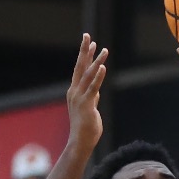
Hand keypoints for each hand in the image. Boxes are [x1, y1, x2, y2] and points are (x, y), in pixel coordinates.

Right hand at [68, 34, 108, 149]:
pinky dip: (98, 77)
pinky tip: (103, 67)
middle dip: (84, 51)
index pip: (79, 69)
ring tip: (104, 50)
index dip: (84, 55)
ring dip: (96, 62)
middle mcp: (74, 92)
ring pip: (88, 75)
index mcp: (74, 91)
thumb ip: (92, 98)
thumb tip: (97, 91)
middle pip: (80, 67)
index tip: (89, 42)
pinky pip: (93, 88)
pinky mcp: (86, 104)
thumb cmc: (86, 128)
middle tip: (88, 36)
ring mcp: (79, 97)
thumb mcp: (90, 109)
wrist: (80, 142)